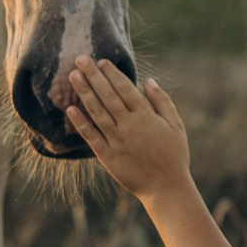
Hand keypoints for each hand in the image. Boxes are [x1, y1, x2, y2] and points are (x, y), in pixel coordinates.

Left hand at [61, 60, 193, 201]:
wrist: (166, 187)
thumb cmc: (174, 155)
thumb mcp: (176, 125)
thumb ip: (162, 101)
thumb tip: (149, 80)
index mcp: (146, 116)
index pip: (125, 89)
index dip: (112, 74)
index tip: (101, 61)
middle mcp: (129, 125)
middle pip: (107, 96)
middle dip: (93, 76)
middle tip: (80, 58)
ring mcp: (116, 140)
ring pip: (97, 112)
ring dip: (84, 93)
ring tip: (73, 76)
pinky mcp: (107, 156)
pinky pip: (91, 136)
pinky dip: (80, 123)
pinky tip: (70, 109)